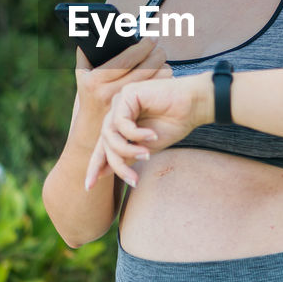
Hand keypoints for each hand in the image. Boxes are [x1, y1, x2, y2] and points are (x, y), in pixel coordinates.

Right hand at [74, 37, 171, 128]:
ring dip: (163, 67)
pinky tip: (163, 74)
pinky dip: (162, 81)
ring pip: (153, 81)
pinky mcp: (135, 112)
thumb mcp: (82, 76)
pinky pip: (156, 93)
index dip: (142, 46)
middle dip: (156, 55)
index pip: (126, 59)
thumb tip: (91, 33)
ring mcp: (124, 104)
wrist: (90, 131)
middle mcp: (111, 92)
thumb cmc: (88, 97)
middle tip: (160, 47)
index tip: (151, 38)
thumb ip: (86, 55)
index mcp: (97, 80)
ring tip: (163, 60)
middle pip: (144, 69)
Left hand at [83, 74, 213, 190]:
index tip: (89, 187)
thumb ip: (125, 156)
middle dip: (117, 165)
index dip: (95, 166)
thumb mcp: (146, 147)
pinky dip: (136, 134)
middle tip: (133, 180)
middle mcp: (117, 112)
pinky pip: (121, 123)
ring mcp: (120, 102)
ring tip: (147, 155)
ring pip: (110, 135)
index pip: (103, 146)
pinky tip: (153, 135)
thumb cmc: (174, 124)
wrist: (193, 105)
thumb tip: (103, 172)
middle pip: (105, 143)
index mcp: (120, 125)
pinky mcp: (127, 95)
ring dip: (128, 150)